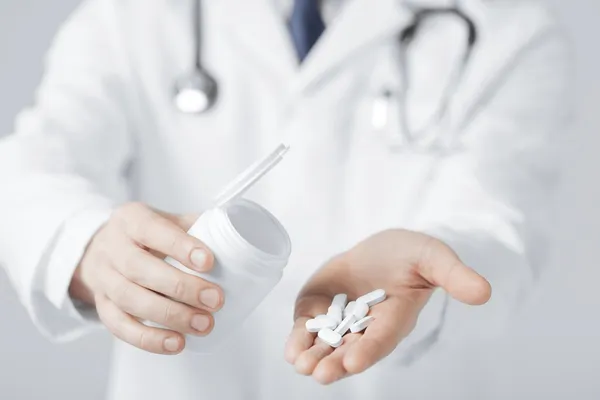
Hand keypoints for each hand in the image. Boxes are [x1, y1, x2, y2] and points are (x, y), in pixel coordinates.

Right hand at [69, 202, 223, 354]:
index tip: (208, 262)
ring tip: (203, 325)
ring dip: (170, 316)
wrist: (101, 248)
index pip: (151, 229)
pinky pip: (120, 326)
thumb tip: (237, 238)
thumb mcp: (167, 220)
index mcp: (131, 219)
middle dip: (180, 287)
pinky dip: (149, 339)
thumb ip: (196, 226)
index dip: (179, 246)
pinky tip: (176, 343)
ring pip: (129, 300)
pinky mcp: (102, 306)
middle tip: (215, 300)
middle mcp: (111, 247)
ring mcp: (103, 278)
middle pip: (139, 268)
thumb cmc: (147, 235)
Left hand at [285, 229, 490, 383]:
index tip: (355, 360)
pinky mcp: (320, 311)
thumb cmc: (410, 254)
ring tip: (301, 364)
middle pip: (350, 349)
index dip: (369, 349)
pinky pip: (308, 328)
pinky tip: (292, 348)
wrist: (380, 249)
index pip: (382, 338)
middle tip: (321, 373)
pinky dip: (299, 338)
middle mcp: (366, 327)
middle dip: (336, 362)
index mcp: (394, 318)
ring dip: (313, 356)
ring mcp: (340, 322)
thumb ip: (452, 275)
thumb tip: (484, 292)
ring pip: (326, 345)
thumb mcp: (432, 257)